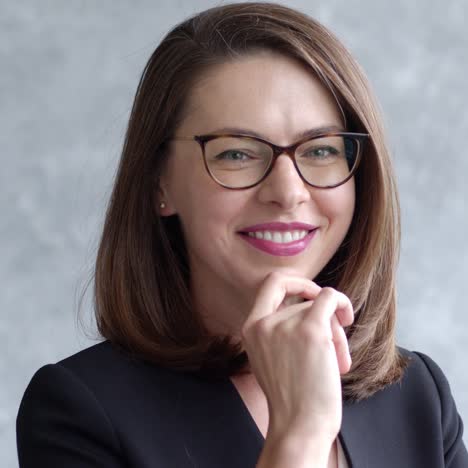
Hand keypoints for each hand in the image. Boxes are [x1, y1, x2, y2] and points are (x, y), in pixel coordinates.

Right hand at [241, 272, 353, 442]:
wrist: (300, 425)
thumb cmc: (292, 396)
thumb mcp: (269, 356)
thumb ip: (277, 330)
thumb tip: (308, 303)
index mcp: (250, 328)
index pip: (270, 285)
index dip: (294, 283)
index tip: (310, 295)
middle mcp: (264, 323)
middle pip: (302, 301)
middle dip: (320, 319)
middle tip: (331, 346)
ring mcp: (286, 324)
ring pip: (319, 306)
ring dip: (333, 330)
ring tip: (337, 360)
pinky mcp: (311, 329)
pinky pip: (330, 298)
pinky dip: (342, 303)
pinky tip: (347, 319)